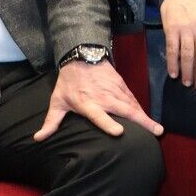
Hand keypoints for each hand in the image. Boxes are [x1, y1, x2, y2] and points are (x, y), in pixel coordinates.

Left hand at [34, 61, 161, 141]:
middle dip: (142, 122)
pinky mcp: (122, 86)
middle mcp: (105, 98)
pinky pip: (133, 99)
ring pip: (134, 105)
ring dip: (146, 117)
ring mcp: (116, 91)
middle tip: (156, 133)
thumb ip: (51, 121)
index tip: (119, 132)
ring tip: (157, 129)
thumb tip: (38, 139)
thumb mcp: (57, 101)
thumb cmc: (68, 83)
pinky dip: (141, 109)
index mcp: (88, 104)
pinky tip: (148, 118)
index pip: (99, 116)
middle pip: (126, 111)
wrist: (82, 56)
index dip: (108, 123)